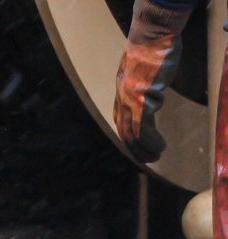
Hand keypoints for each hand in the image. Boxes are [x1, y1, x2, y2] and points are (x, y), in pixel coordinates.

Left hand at [114, 41, 173, 163]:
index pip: (120, 123)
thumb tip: (148, 99)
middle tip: (146, 160)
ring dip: (144, 148)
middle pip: (123, 132)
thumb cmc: (149, 51)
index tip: (136, 149)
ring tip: (155, 156)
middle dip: (134, 149)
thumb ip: (141, 88)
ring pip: (133, 133)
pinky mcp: (142, 100)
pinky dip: (151, 140)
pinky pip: (143, 127)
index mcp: (120, 95)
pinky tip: (159, 147)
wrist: (151, 37)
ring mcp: (130, 101)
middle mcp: (121, 100)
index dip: (128, 138)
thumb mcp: (140, 74)